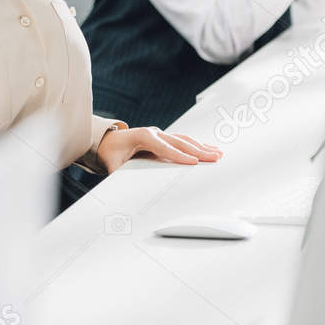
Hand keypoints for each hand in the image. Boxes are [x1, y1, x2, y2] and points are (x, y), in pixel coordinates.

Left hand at [98, 126, 222, 172]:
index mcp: (142, 137)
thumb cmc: (110, 153)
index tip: (193, 162)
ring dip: (201, 147)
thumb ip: (121, 175)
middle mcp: (153, 133)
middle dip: (198, 151)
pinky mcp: (163, 138)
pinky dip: (196, 145)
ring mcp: (160, 134)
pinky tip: (208, 149)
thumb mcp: (113, 166)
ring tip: (217, 153)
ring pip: (184, 140)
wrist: (106, 141)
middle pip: (179, 142)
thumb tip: (127, 191)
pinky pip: (182, 141)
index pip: (164, 148)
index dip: (179, 155)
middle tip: (214, 158)